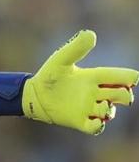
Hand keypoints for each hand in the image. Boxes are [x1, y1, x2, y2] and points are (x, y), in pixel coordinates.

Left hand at [23, 30, 138, 134]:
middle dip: (124, 97)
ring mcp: (88, 108)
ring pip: (110, 112)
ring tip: (100, 106)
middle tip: (112, 95)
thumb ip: (76, 48)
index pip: (123, 78)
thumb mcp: (62, 59)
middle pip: (123, 96)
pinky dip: (98, 126)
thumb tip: (91, 34)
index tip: (128, 80)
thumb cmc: (49, 75)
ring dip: (109, 110)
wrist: (33, 94)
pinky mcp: (80, 121)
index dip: (130, 78)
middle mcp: (95, 93)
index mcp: (95, 77)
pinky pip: (96, 128)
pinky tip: (94, 121)